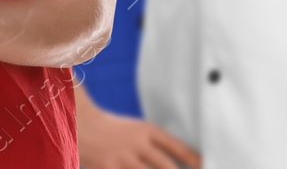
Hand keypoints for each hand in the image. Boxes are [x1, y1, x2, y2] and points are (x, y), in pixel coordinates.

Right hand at [77, 105, 200, 168]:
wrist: (79, 122)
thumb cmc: (114, 129)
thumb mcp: (138, 129)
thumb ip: (159, 144)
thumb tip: (187, 163)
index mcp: (147, 131)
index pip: (180, 148)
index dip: (197, 162)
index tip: (208, 168)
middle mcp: (136, 143)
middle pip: (167, 168)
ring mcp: (121, 157)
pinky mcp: (107, 167)